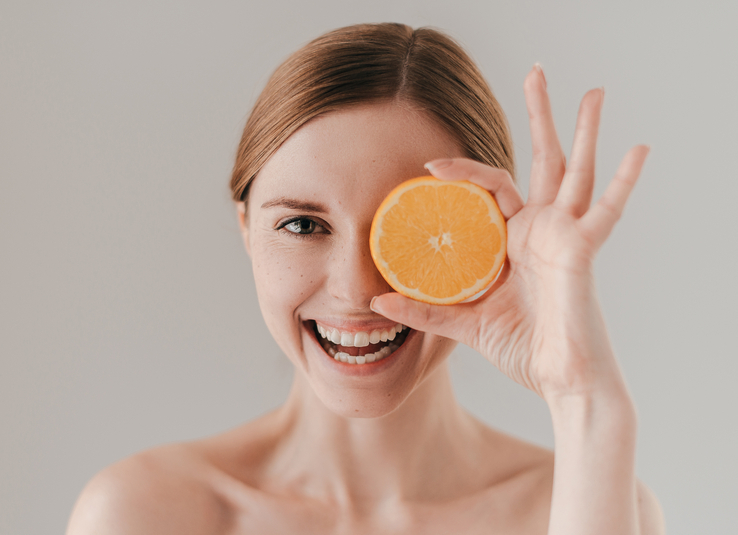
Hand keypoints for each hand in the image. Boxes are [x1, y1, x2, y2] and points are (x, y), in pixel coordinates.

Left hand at [371, 65, 649, 401]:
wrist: (558, 380)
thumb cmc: (520, 348)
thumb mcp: (465, 322)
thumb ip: (425, 310)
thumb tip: (375, 300)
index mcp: (511, 241)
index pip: (489, 189)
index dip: (462, 171)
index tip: (429, 166)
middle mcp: (540, 230)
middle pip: (541, 161)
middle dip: (539, 119)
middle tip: (537, 73)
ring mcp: (564, 236)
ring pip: (575, 171)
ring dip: (584, 131)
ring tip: (595, 92)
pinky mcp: (582, 250)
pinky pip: (607, 211)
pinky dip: (623, 182)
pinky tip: (638, 149)